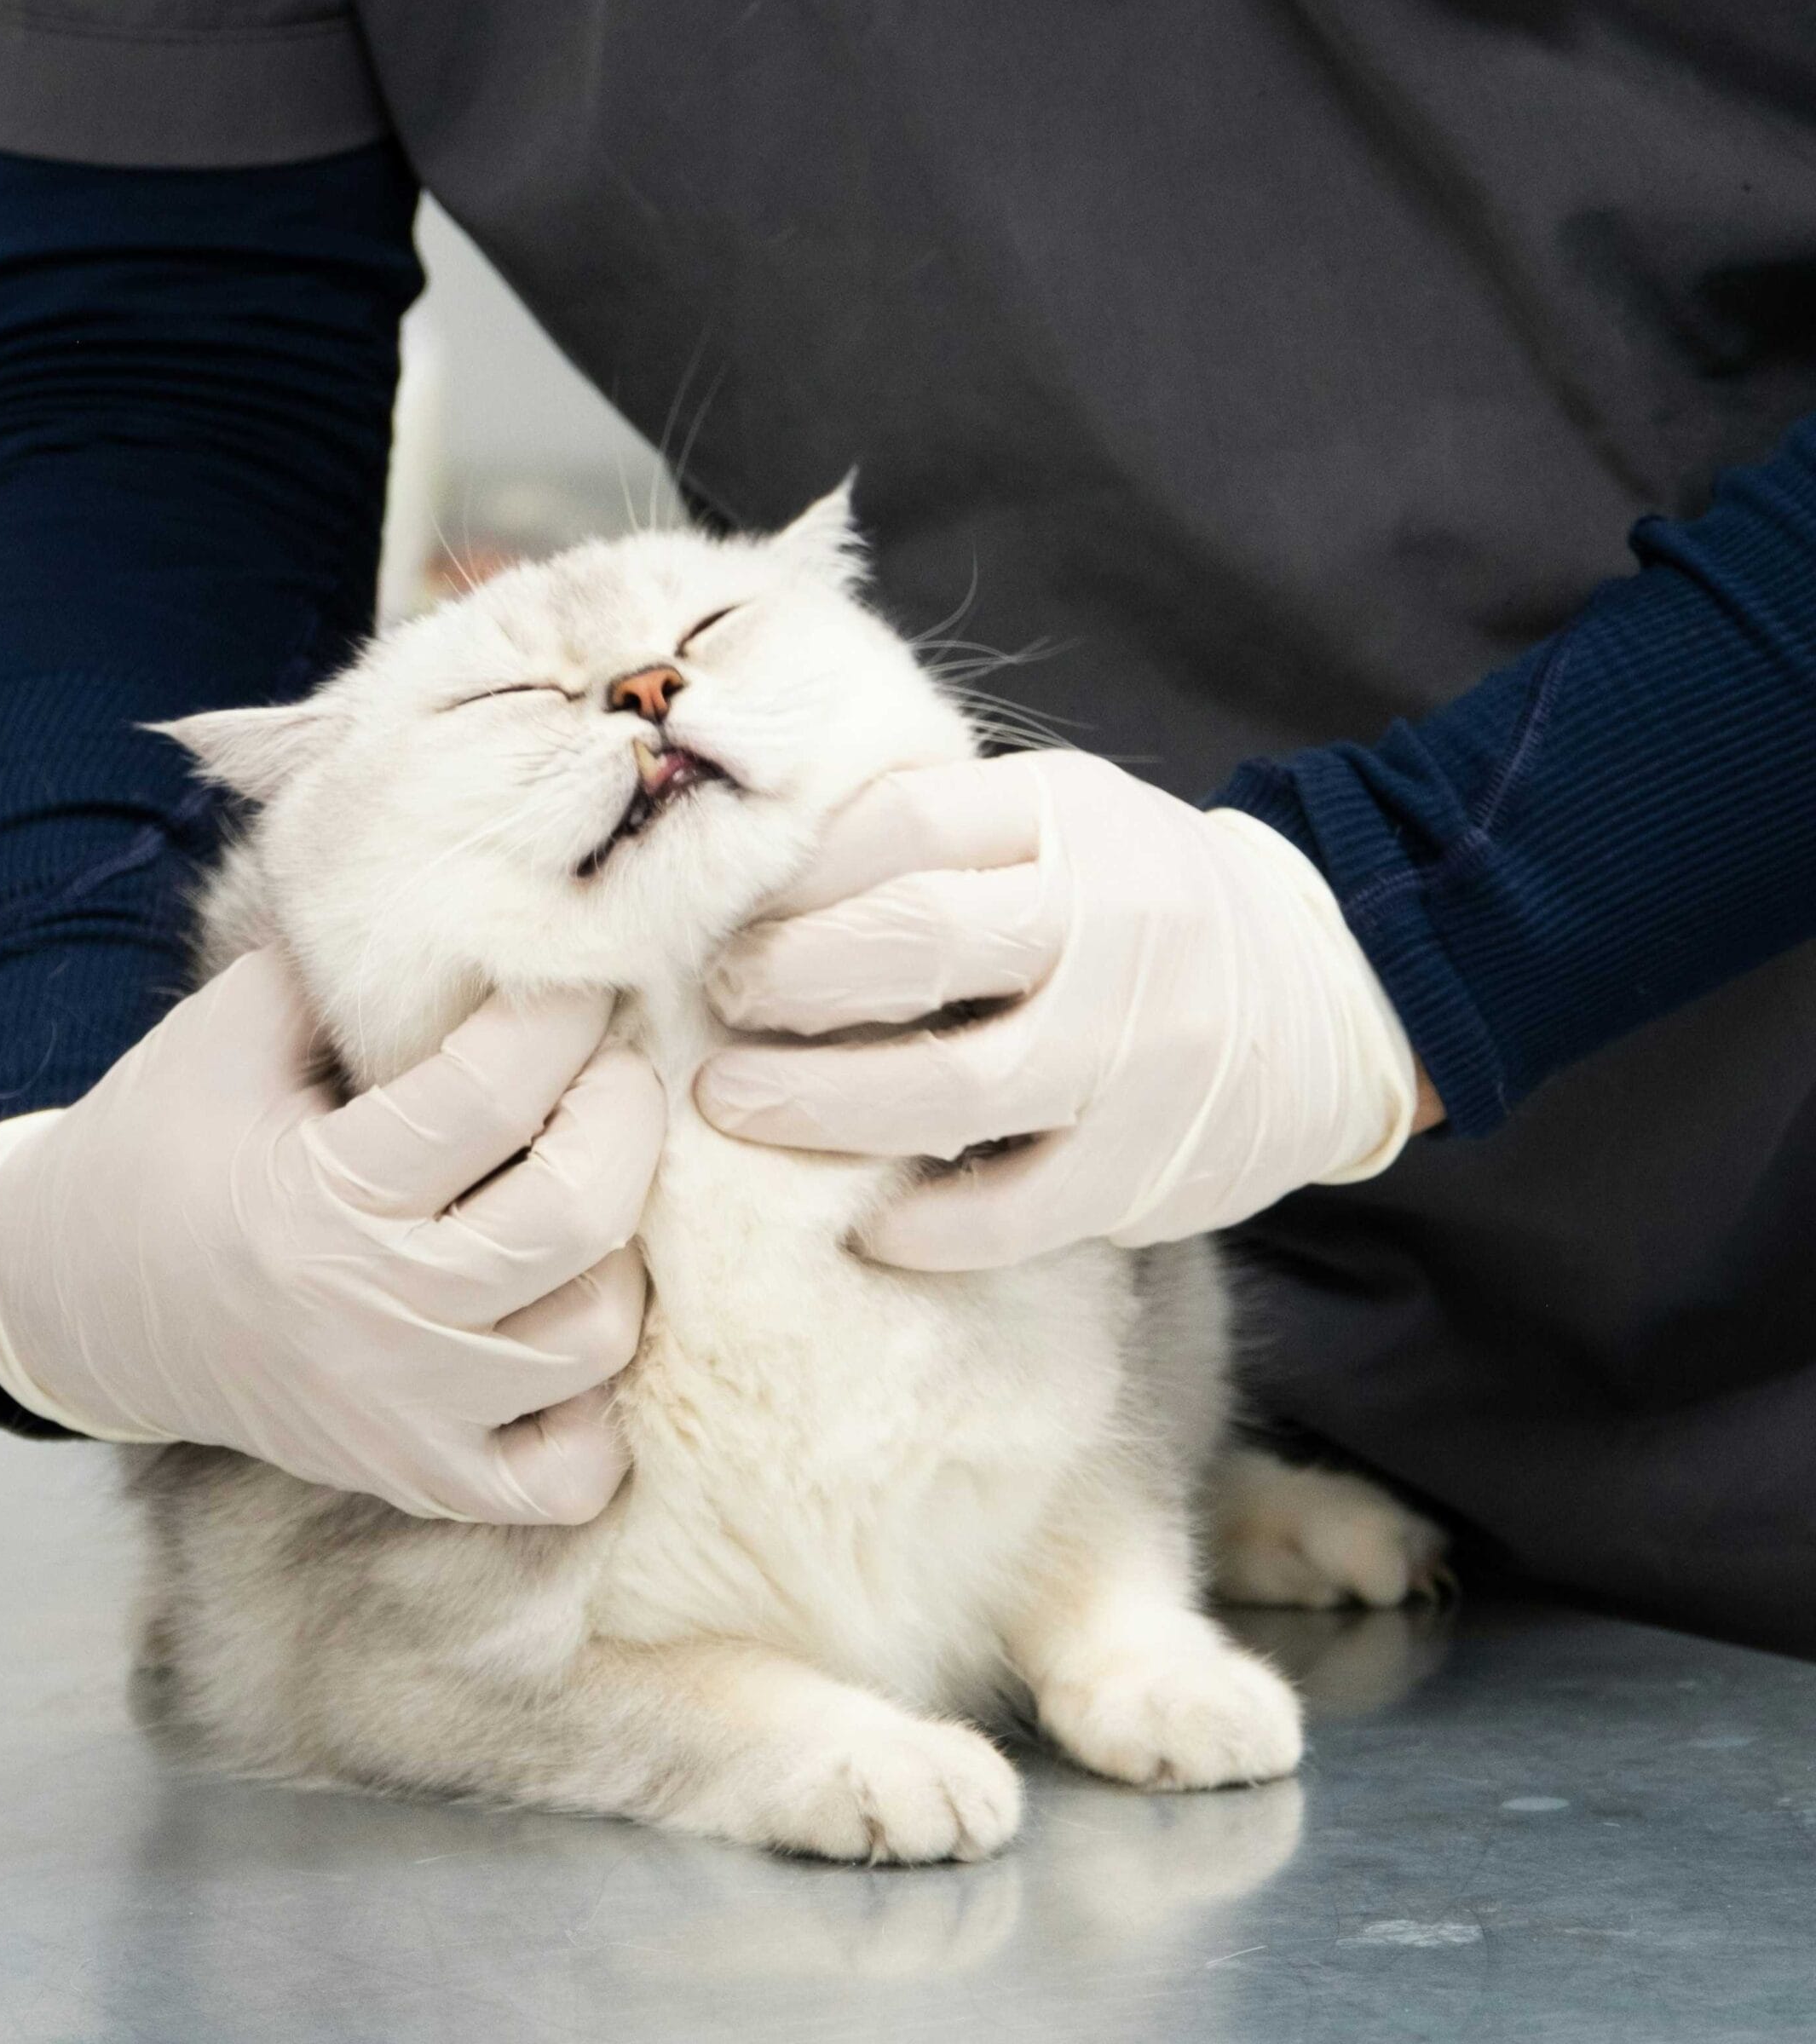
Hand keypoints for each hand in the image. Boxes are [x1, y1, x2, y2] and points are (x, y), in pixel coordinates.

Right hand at [0, 951, 664, 1522]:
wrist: (71, 1305)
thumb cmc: (160, 1147)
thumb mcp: (228, 1035)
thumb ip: (341, 967)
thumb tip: (474, 894)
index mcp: (320, 1195)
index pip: (495, 1093)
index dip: (561, 1015)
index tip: (583, 975)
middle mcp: (373, 1316)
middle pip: (577, 1217)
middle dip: (627, 1116)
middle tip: (619, 1067)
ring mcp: (402, 1415)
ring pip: (594, 1337)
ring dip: (622, 1252)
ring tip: (589, 1188)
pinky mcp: (417, 1478)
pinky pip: (564, 1478)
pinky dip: (596, 1414)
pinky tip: (567, 1330)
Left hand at [695, 752, 1416, 1264]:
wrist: (1329, 997)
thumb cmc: (1143, 902)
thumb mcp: (1061, 821)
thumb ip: (941, 832)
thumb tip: (761, 876)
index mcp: (1070, 820)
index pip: (907, 825)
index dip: (796, 873)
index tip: (724, 913)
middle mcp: (1109, 923)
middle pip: (918, 941)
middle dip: (789, 978)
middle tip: (717, 1004)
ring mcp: (1135, 1051)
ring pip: (955, 1084)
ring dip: (823, 1103)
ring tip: (732, 1106)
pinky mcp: (1147, 1165)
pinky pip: (1016, 1209)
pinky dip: (927, 1224)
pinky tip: (862, 1223)